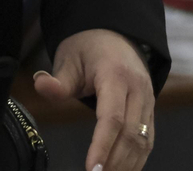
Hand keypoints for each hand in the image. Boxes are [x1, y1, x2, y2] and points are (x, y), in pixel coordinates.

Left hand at [33, 29, 153, 170]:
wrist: (116, 36)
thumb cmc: (89, 49)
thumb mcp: (69, 59)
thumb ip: (58, 79)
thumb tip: (41, 84)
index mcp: (117, 76)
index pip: (113, 117)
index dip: (102, 145)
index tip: (92, 168)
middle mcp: (139, 89)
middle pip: (130, 133)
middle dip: (114, 162)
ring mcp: (148, 99)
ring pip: (143, 139)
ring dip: (128, 164)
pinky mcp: (150, 109)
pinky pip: (147, 137)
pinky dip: (138, 158)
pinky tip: (124, 170)